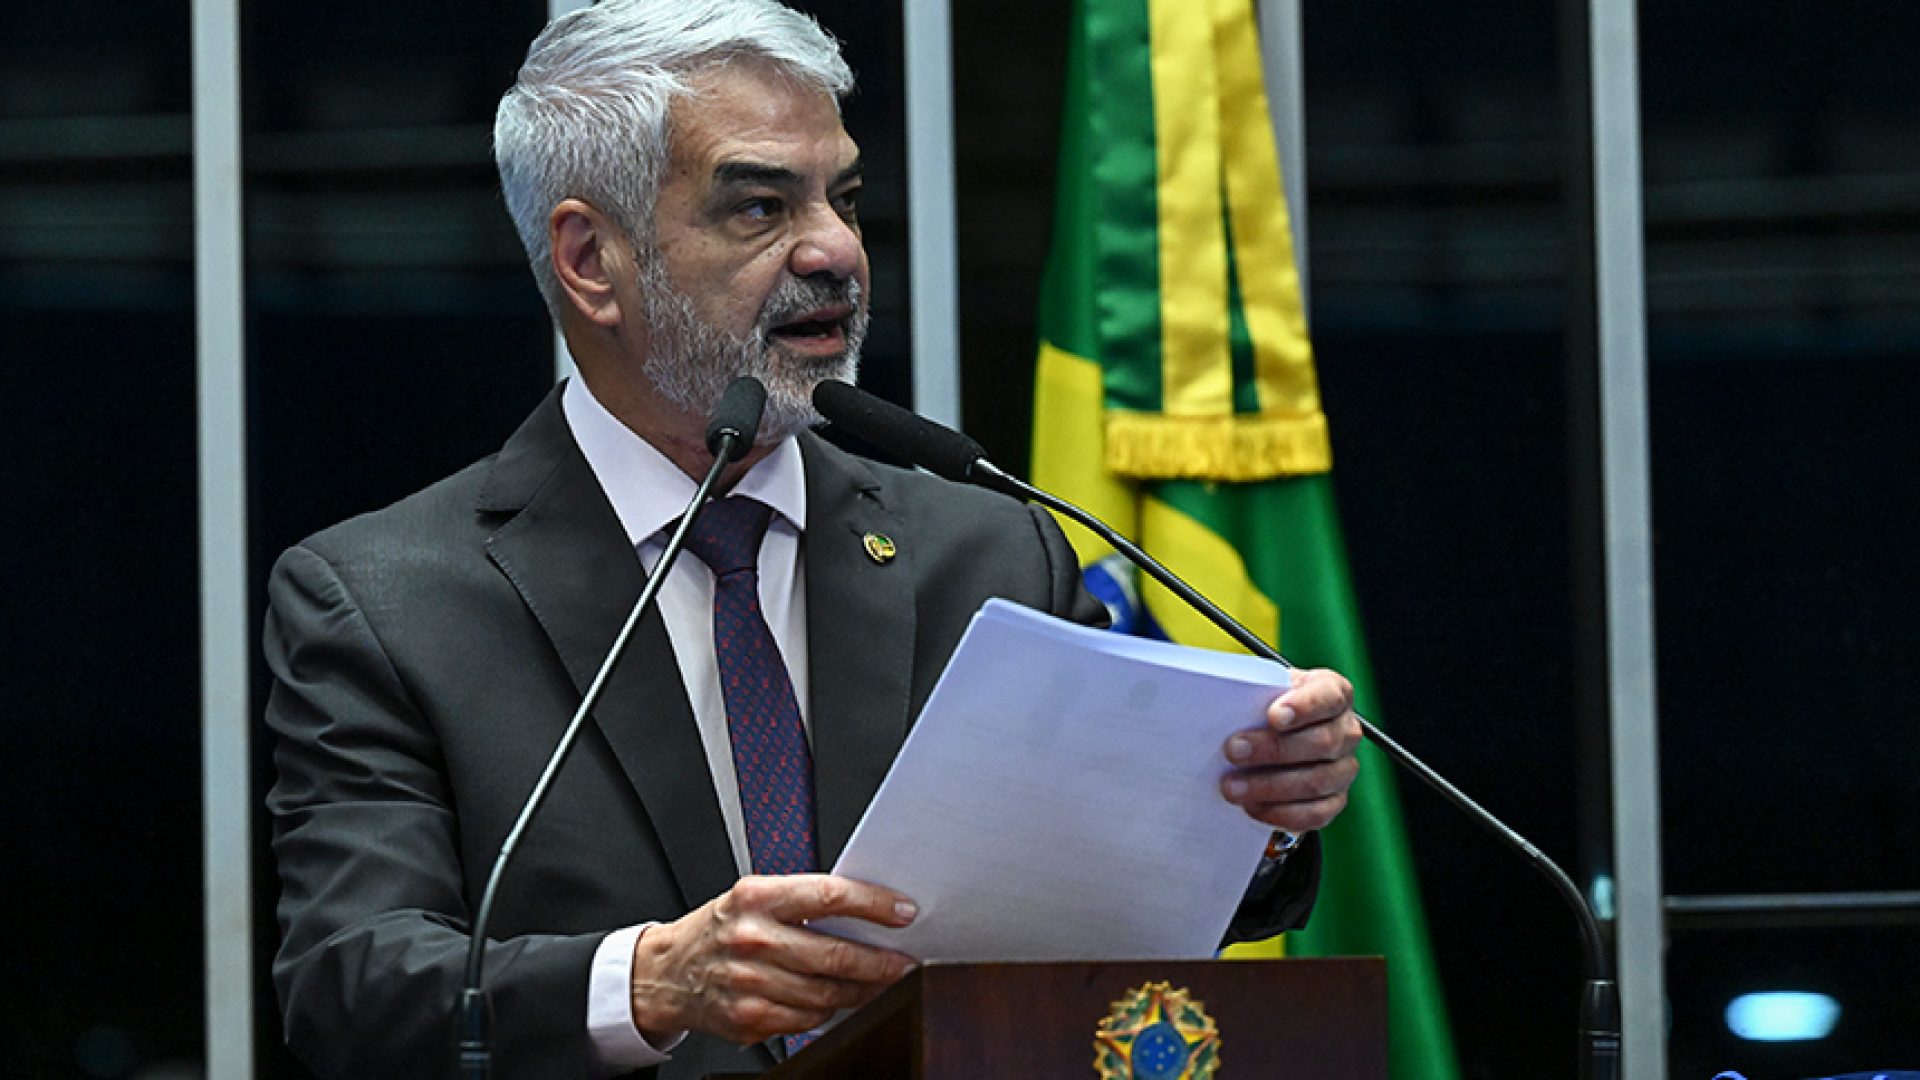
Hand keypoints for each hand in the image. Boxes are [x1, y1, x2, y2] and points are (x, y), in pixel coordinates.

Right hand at [629, 874, 918, 1045]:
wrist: (667, 972)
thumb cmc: (721, 929)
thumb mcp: (753, 898)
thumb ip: (803, 901)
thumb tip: (867, 912)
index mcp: (757, 898)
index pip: (829, 896)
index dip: (874, 905)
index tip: (904, 912)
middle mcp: (752, 939)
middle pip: (836, 955)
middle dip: (882, 962)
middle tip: (906, 961)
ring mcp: (750, 983)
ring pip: (827, 994)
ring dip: (862, 991)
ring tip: (879, 983)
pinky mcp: (750, 1018)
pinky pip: (808, 1019)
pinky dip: (828, 1011)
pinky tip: (835, 1001)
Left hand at [1219, 668, 1362, 832]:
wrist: (1275, 736)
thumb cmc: (1267, 707)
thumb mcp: (1263, 691)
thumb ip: (1252, 695)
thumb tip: (1220, 706)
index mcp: (1334, 693)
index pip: (1328, 696)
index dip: (1304, 706)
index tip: (1274, 715)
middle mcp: (1346, 731)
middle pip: (1321, 742)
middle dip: (1273, 749)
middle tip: (1233, 751)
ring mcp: (1344, 768)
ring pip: (1316, 781)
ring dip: (1269, 786)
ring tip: (1232, 787)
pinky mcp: (1335, 800)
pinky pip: (1315, 814)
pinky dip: (1280, 813)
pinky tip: (1251, 807)